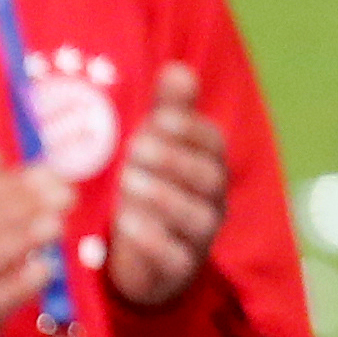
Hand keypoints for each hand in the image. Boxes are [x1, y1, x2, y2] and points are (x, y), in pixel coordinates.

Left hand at [104, 64, 231, 309]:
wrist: (144, 261)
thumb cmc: (150, 191)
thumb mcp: (156, 150)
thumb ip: (167, 113)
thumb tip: (176, 68)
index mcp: (208, 164)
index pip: (212, 142)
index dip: (189, 130)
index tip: (159, 118)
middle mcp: (212, 198)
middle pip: (206, 177)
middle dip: (173, 160)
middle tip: (135, 148)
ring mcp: (199, 235)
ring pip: (194, 215)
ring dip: (161, 197)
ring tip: (127, 182)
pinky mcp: (178, 268)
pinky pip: (175, 256)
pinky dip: (152, 240)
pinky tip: (126, 223)